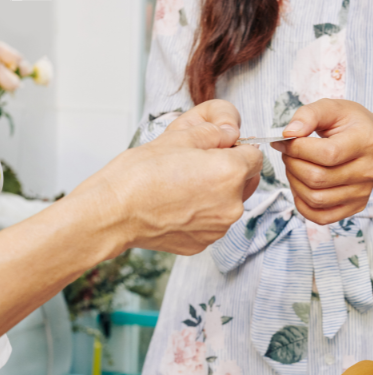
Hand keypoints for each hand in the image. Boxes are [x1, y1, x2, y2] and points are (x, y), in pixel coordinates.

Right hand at [68, 100, 262, 255]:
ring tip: (183, 187)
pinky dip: (202, 214)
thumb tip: (231, 133)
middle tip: (199, 165)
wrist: (114, 213)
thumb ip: (214, 132)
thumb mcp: (178, 137)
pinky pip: (212, 222)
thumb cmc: (140, 175)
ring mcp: (219, 227)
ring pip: (229, 203)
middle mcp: (232, 204)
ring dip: (216, 194)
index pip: (255, 156)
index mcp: (231, 173)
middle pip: (246, 182)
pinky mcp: (204, 242)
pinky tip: (177, 205)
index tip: (220, 149)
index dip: (237, 149)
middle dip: (231, 171)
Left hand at [271, 99, 372, 224]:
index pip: (327, 154)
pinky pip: (321, 217)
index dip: (298, 149)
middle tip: (288, 154)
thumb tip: (288, 134)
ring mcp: (363, 192)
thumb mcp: (332, 108)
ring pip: (316, 199)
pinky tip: (300, 187)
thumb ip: (308, 115)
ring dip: (294, 183)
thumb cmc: (350, 125)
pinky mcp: (355, 207)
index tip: (285, 141)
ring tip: (294, 167)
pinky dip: (302, 205)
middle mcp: (368, 170)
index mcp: (366, 141)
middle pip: (318, 179)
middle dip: (293, 165)